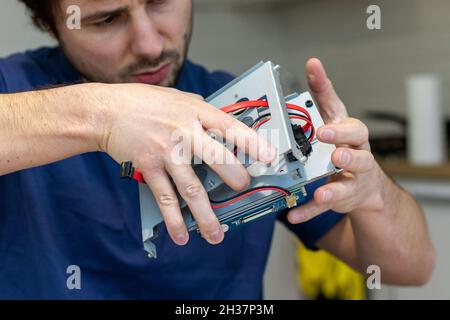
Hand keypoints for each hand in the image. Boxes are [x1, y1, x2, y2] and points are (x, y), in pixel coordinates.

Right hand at [91, 83, 275, 244]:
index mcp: (195, 112)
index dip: (252, 142)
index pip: (230, 127)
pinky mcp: (149, 168)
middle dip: (235, 177)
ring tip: (216, 234)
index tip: (270, 156)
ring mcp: (166, 152)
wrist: (107, 111)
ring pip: (191, 187)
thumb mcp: (180, 98)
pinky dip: (174, 219)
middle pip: (216, 158)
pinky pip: (165, 197)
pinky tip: (181, 234)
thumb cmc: (145, 103)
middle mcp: (183, 132)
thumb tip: (224, 125)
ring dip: (205, 214)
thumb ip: (202, 112)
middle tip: (245, 190)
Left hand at [288, 58, 384, 223]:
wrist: (363, 189)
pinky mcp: (347, 195)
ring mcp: (355, 172)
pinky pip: (329, 202)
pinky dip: (312, 209)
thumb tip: (276, 97)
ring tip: (330, 171)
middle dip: (341, 133)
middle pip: (357, 134)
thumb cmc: (339, 154)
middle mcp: (355, 147)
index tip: (312, 65)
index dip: (324, 84)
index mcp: (344, 128)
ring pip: (357, 166)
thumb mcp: (326, 134)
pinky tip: (293, 214)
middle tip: (325, 133)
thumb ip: (308, 117)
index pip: (336, 102)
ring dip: (345, 166)